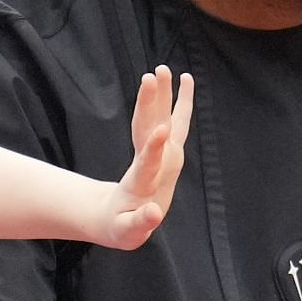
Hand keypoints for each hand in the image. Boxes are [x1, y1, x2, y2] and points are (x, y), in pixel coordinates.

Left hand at [97, 66, 193, 249]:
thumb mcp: (128, 231)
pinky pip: (175, 123)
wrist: (115, 218)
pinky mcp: (166, 151)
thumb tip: (155, 213)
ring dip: (161, 95)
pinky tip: (186, 80)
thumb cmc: (122, 227)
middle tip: (153, 76)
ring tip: (163, 68)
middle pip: (149, 129)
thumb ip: (140, 222)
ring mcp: (157, 154)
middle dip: (152, 104)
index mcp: (141, 182)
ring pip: (160, 119)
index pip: (147, 161)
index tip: (160, 131)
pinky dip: (180, 103)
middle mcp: (149, 162)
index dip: (153, 148)